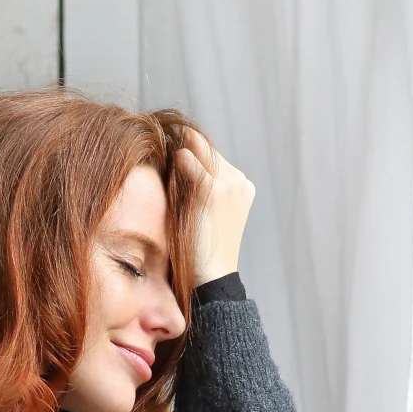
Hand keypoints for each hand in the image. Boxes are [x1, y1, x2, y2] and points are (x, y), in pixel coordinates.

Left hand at [174, 126, 255, 285]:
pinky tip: (171, 162)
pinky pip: (189, 161)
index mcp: (244, 186)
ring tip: (167, 152)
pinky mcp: (213, 190)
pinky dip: (178, 160)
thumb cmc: (203, 247)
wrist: (212, 274)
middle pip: (209, 151)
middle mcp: (240, 182)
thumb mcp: (208, 211)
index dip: (196, 152)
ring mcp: (230, 184)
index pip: (216, 158)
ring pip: (200, 152)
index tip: (178, 149)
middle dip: (190, 144)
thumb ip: (202, 188)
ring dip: (182, 151)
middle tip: (170, 137)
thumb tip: (179, 162)